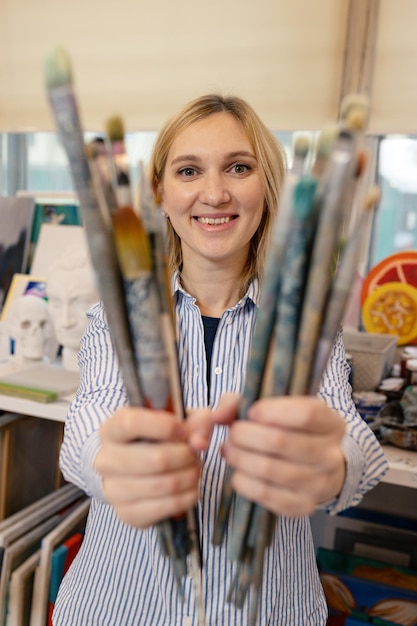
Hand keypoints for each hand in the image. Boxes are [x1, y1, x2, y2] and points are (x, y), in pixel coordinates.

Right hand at [95, 406, 200, 527]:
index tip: (184, 430)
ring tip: (193, 468)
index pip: (131, 424)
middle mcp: (106, 460)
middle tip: (194, 453)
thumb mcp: (174, 419)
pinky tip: (190, 487)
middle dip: (186, 455)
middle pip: (156, 459)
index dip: (165, 427)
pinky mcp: (127, 513)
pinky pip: (166, 507)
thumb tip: (200, 441)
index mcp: (112, 429)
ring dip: (190, 476)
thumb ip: (194, 421)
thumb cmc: (156, 437)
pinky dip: (187, 497)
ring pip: (164, 485)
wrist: (135, 466)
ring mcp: (113, 490)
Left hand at [213, 394, 345, 516]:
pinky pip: (267, 494)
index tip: (251, 412)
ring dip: (240, 457)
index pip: (305, 414)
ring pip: (270, 469)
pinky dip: (244, 482)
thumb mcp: (274, 408)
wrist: (316, 468)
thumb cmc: (290, 431)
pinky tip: (238, 472)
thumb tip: (218, 415)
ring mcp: (320, 483)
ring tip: (230, 450)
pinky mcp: (304, 506)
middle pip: (281, 441)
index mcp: (331, 423)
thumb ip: (241, 402)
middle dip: (245, 435)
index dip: (272, 411)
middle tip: (232, 434)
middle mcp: (331, 455)